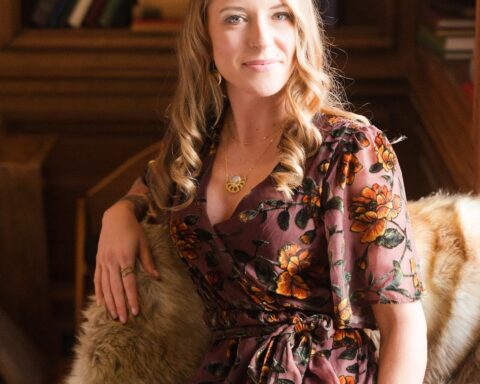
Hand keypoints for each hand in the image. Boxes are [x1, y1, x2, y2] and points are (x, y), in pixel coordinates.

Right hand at [94, 200, 159, 322]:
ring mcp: (103, 261)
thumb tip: (157, 278)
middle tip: (124, 320)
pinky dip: (99, 292)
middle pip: (115, 288)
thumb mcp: (144, 243)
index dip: (132, 298)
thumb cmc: (134, 229)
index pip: (129, 283)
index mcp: (125, 256)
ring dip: (109, 302)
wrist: (116, 216)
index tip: (135, 311)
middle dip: (120, 305)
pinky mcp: (98, 260)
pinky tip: (102, 304)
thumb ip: (148, 262)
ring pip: (105, 286)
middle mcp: (112, 260)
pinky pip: (97, 279)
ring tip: (114, 316)